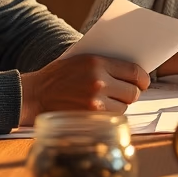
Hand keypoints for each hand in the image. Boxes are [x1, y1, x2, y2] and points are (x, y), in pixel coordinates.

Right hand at [19, 55, 149, 124]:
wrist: (34, 94)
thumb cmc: (59, 76)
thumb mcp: (81, 58)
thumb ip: (105, 61)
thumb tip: (133, 67)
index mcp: (97, 62)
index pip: (135, 71)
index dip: (143, 79)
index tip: (143, 82)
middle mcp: (98, 81)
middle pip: (133, 92)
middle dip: (132, 93)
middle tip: (127, 93)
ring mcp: (95, 101)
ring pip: (124, 107)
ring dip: (120, 105)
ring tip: (108, 101)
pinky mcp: (89, 117)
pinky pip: (112, 118)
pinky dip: (110, 115)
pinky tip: (100, 110)